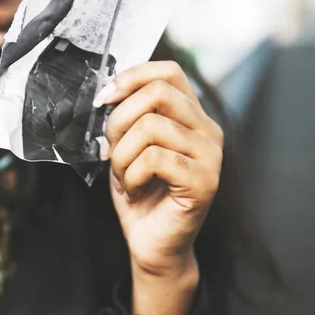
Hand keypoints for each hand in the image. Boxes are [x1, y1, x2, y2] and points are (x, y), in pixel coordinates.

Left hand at [95, 61, 223, 277]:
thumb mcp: (126, 147)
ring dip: (122, 155)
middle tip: (112, 151)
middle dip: (119, 121)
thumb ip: (125, 119)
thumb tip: (108, 94)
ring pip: (150, 126)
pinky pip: (154, 159)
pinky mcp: (205, 181)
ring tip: (124, 176)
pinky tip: (134, 190)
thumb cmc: (139, 192)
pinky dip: (130, 176)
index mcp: (190, 116)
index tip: (104, 99)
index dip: (131, 77)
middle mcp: (207, 129)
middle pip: (157, 93)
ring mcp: (210, 155)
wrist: (151, 242)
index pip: (168, 72)